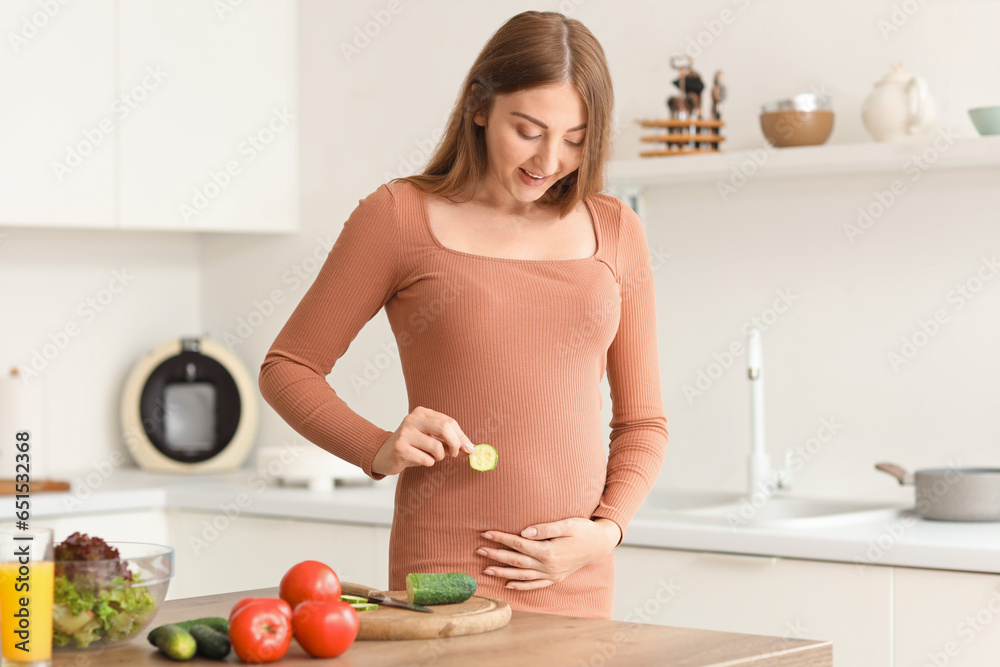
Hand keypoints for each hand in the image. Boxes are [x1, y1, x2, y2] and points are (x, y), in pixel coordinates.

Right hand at [372, 406, 474, 475]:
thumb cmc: (412, 447)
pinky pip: (426, 459)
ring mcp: (405, 432)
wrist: (384, 454)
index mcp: (422, 413)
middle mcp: (412, 419)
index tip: (468, 449)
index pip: (449, 421)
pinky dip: (428, 463)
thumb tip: (471, 448)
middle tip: (454, 454)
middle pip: (444, 427)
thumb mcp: (431, 440)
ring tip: (431, 457)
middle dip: (455, 444)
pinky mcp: (400, 447)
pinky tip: (418, 460)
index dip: (461, 436)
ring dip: (439, 457)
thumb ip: (450, 442)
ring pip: (436, 446)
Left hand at [476, 517, 621, 589]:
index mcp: (549, 551)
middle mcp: (548, 566)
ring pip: (522, 576)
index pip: (518, 544)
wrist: (600, 544)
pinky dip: (520, 586)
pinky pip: (534, 585)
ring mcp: (551, 574)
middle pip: (516, 561)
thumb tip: (525, 531)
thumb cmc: (583, 530)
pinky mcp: (555, 578)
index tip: (486, 533)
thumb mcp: (567, 524)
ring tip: (486, 570)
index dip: (501, 538)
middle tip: (478, 551)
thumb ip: (545, 529)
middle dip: (495, 556)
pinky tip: (508, 585)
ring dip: (502, 573)